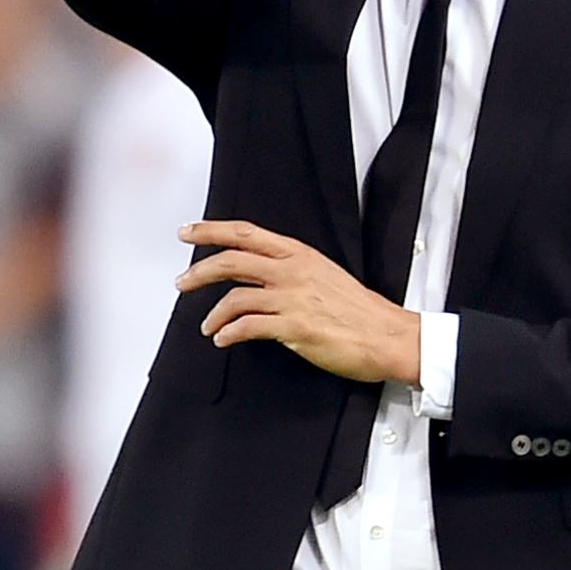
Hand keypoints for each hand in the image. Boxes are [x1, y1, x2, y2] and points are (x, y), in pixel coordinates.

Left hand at [175, 221, 422, 385]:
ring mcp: (292, 298)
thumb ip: (290, 271)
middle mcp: (292, 270)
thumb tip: (258, 276)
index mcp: (298, 254)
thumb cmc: (359, 310)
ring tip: (207, 326)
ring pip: (235, 297)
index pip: (245, 233)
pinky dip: (228, 333)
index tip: (187, 232)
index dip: (211, 230)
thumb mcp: (323, 274)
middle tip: (182, 282)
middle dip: (199, 270)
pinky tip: (223, 339)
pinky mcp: (295, 326)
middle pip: (231, 260)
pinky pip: (248, 326)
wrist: (389, 336)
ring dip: (213, 314)